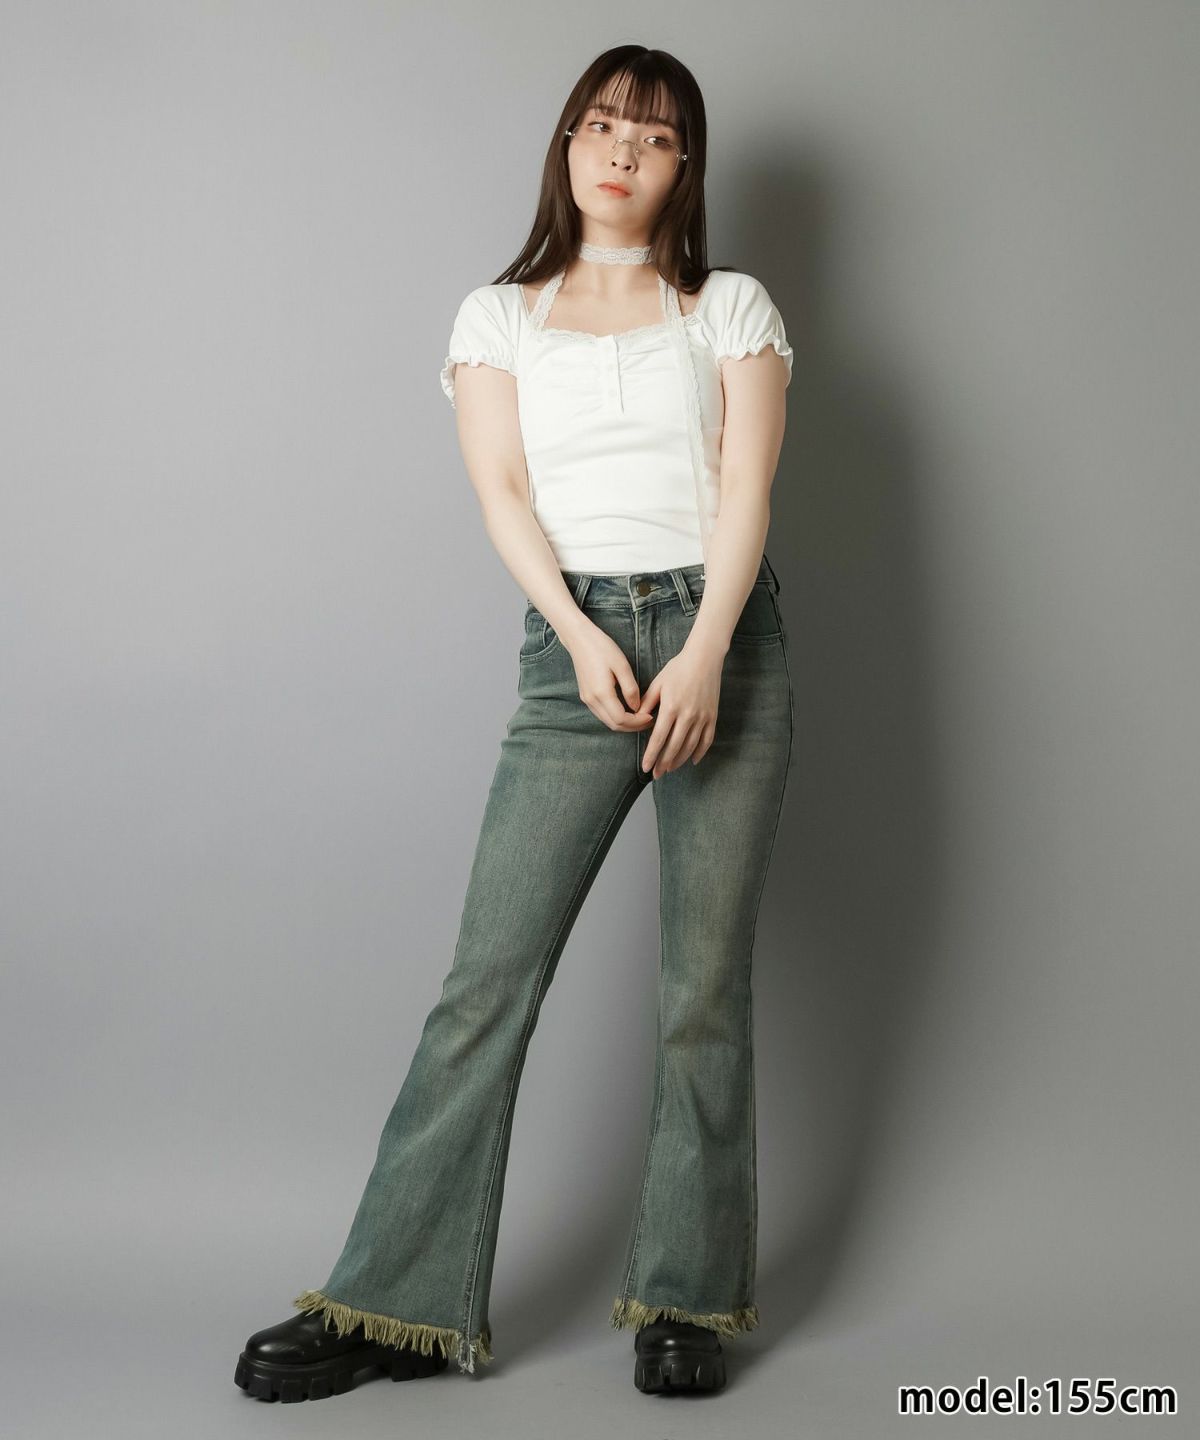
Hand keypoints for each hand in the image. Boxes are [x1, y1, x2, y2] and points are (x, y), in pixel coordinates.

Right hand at [564, 624, 656, 733]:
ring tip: (640, 717)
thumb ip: (630, 689)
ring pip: (607, 721)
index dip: (637, 722)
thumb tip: (637, 708)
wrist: (579, 639)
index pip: (621, 719)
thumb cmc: (602, 648)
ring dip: (624, 723)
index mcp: (601, 693)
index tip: (651, 716)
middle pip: (614, 725)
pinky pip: (602, 714)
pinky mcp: (586, 696)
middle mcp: (592, 700)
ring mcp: (587, 699)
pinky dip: (615, 717)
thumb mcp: (622, 666)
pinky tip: (627, 710)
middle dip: (632, 726)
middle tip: (648, 720)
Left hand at [634, 640, 722, 777]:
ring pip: (690, 746)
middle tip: (656, 774)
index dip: (651, 755)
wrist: (704, 659)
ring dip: (679, 760)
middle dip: (663, 763)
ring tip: (670, 769)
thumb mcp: (657, 684)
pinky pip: (707, 740)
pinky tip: (692, 760)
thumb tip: (636, 721)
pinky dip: (700, 752)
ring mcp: (702, 717)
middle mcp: (688, 715)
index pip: (658, 738)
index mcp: (671, 708)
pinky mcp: (712, 716)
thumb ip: (646, 704)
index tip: (645, 767)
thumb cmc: (677, 669)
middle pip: (674, 747)